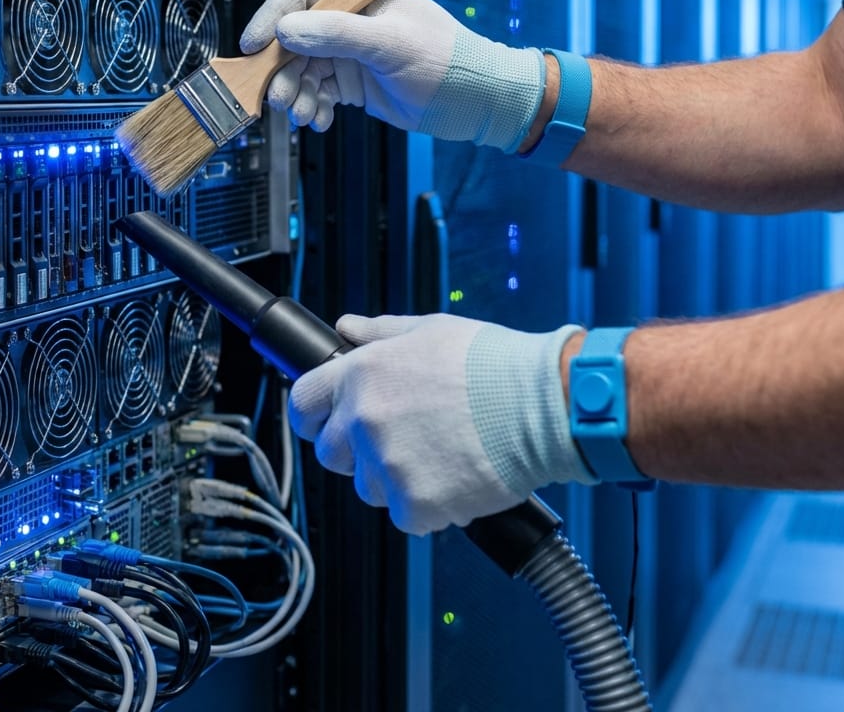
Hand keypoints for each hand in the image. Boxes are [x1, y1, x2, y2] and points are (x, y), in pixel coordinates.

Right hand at [240, 0, 545, 150]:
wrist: (475, 102)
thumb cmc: (447, 61)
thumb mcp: (389, 43)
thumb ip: (336, 34)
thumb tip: (287, 30)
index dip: (272, 19)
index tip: (254, 47)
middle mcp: (350, 17)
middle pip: (294, 37)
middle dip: (283, 69)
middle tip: (280, 96)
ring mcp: (350, 50)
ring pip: (301, 68)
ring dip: (296, 93)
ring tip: (304, 114)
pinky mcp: (353, 80)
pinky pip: (317, 91)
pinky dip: (313, 107)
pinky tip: (321, 119)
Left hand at [288, 313, 594, 535]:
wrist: (541, 405)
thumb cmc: (492, 364)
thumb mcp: (429, 330)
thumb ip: (379, 332)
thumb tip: (346, 328)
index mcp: (361, 374)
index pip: (303, 402)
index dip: (314, 414)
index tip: (326, 421)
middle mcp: (364, 420)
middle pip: (331, 453)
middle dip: (356, 450)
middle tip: (399, 438)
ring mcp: (387, 466)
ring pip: (370, 487)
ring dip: (395, 478)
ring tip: (439, 453)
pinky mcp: (415, 505)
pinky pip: (407, 515)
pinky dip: (429, 505)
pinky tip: (456, 476)